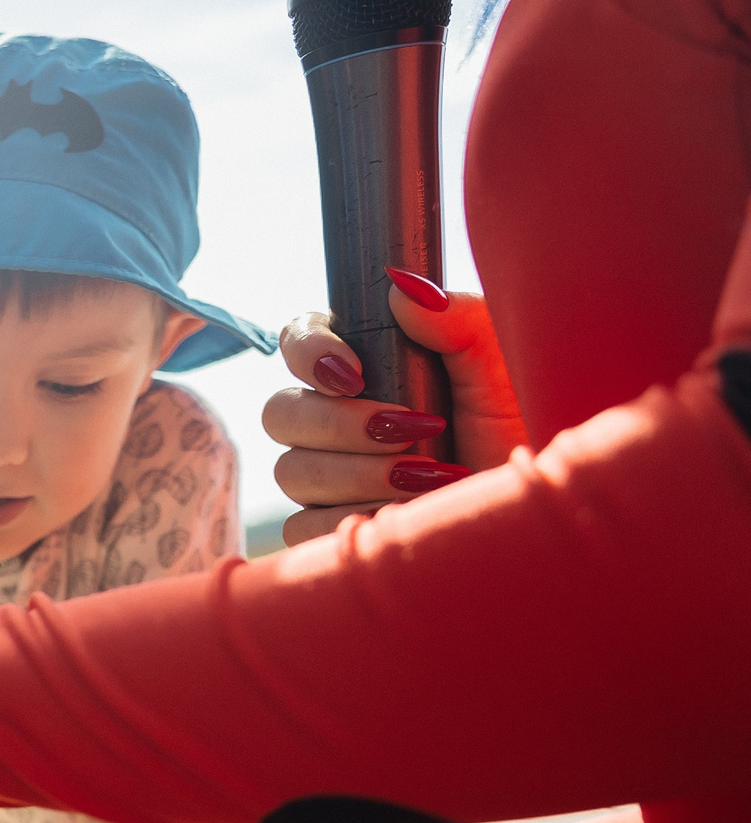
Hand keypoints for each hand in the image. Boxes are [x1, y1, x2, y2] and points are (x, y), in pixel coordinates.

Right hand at [263, 277, 526, 545]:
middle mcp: (337, 420)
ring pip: (292, 471)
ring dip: (360, 473)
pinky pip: (303, 526)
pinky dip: (356, 518)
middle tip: (409, 428)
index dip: (309, 352)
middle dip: (340, 422)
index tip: (354, 373)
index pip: (297, 341)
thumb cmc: (527, 431)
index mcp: (367, 365)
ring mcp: (328, 480)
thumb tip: (402, 290)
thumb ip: (459, 320)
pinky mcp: (330, 532)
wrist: (541, 507)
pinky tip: (406, 513)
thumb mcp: (504, 366)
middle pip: (280, 412)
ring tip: (429, 477)